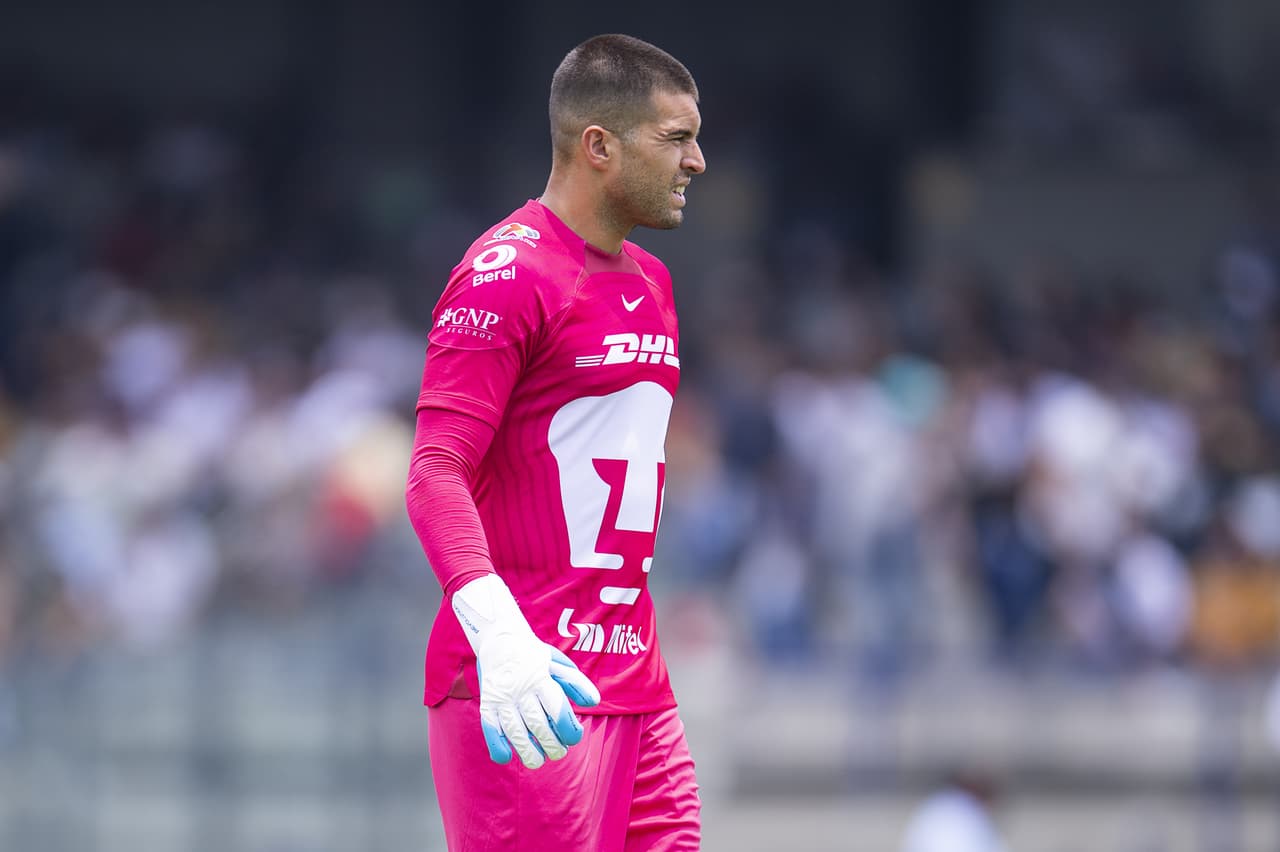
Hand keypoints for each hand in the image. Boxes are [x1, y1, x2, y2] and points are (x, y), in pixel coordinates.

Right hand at [476, 633, 598, 767]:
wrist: (499, 638)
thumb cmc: (534, 656)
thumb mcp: (557, 662)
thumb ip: (575, 683)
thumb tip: (594, 702)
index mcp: (540, 677)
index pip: (557, 709)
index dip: (568, 729)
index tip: (573, 737)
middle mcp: (520, 689)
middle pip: (538, 725)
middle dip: (552, 745)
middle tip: (559, 752)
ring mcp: (501, 698)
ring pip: (515, 732)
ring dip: (528, 752)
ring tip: (538, 760)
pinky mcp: (487, 704)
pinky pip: (490, 730)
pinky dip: (498, 747)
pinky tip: (506, 757)